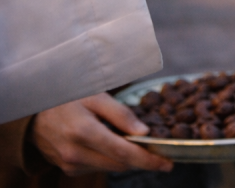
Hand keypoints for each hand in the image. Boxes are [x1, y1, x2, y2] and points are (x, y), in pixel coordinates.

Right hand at [31, 93, 172, 174]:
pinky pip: (98, 167)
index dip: (148, 160)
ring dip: (127, 158)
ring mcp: (70, 164)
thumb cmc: (69, 99)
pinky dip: (111, 159)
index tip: (167, 163)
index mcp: (84, 132)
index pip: (123, 153)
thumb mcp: (96, 97)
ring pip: (111, 167)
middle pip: (120, 164)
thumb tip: (144, 132)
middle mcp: (75, 153)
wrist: (34, 114)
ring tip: (136, 142)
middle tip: (160, 151)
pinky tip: (112, 144)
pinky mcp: (68, 169)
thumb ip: (121, 114)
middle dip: (143, 160)